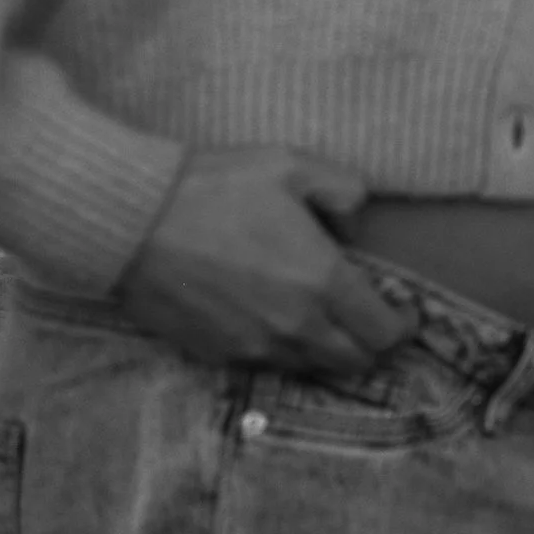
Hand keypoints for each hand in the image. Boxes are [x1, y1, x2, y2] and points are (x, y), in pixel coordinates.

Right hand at [116, 147, 415, 371]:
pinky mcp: (218, 354)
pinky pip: (267, 365)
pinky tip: (272, 318)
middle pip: (355, 362)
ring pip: (312, 368)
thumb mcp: (293, 166)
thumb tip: (355, 228)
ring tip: (319, 315)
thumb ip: (345, 192)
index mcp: (323, 282)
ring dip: (326, 349)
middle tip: (365, 316)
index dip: (401, 325)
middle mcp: (295, 326)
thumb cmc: (214, 187)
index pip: (385, 333)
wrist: (132, 222)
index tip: (401, 310)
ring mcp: (254, 346)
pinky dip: (281, 350)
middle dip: (370, 343)